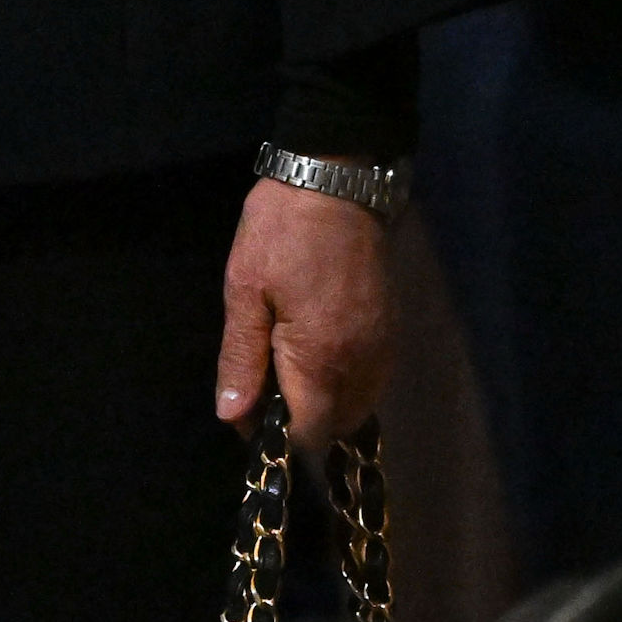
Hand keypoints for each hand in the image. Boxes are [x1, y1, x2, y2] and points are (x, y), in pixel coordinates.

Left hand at [216, 175, 392, 445]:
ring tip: (282, 372)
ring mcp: (381, 349)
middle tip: (260, 392)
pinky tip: (311, 358)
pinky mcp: (388, 331)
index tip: (249, 422)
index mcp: (323, 359)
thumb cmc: (281, 232)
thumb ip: (241, 358)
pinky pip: (368, 380)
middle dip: (299, 424)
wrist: (335, 182)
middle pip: (334, 427)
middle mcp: (363, 365)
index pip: (309, 435)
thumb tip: (233, 416)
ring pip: (355, 406)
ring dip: (321, 405)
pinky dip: (341, 384)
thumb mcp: (244, 290)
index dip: (277, 440)